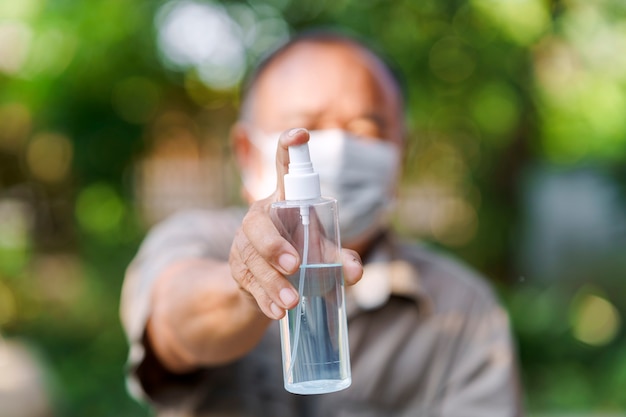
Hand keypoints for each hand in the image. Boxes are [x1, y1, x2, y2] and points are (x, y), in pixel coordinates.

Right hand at [229, 128, 362, 319]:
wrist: (265, 282)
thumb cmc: (298, 253)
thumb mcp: (319, 251)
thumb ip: (337, 258)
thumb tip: (354, 271)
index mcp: (282, 201)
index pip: (281, 167)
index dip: (288, 148)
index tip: (300, 134)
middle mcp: (259, 218)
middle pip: (258, 224)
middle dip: (274, 245)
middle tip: (295, 265)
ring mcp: (243, 244)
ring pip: (251, 259)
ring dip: (272, 281)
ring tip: (291, 302)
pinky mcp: (238, 270)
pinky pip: (247, 284)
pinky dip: (263, 299)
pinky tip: (277, 312)